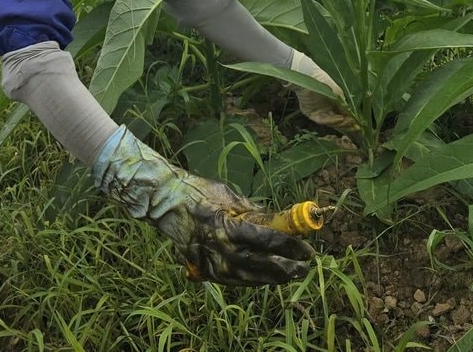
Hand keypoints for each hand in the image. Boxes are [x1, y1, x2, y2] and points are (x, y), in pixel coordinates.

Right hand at [93, 127, 314, 285]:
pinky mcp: (203, 269)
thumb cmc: (199, 192)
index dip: (290, 247)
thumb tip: (280, 221)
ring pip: (247, 277)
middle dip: (285, 268)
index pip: (267, 240)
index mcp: (227, 225)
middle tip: (304, 266)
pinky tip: (265, 278)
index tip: (307, 248)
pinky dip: (251, 280)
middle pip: (260, 265)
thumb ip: (254, 212)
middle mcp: (219, 247)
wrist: (165, 202)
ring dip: (271, 278)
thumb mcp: (230, 196)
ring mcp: (209, 261)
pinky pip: (232, 280)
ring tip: (290, 274)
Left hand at [289, 53, 356, 130]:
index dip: (351, 121)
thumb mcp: (339, 93)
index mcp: (334, 104)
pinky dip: (332, 121)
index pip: (344, 116)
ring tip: (348, 121)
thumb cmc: (326, 81)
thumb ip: (345, 105)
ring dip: (341, 123)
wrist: (310, 76)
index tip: (359, 125)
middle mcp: (327, 109)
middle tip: (355, 127)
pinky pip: (322, 120)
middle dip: (347, 125)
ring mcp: (320, 112)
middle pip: (338, 122)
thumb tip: (355, 117)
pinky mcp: (312, 114)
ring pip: (331, 123)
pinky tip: (339, 118)